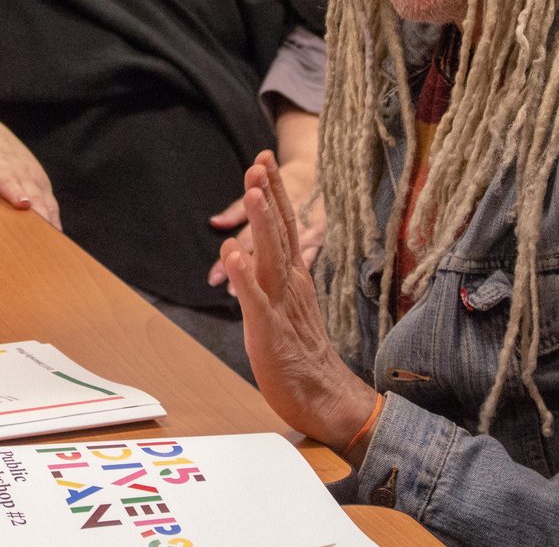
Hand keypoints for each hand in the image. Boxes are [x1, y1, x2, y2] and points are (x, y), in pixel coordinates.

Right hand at [0, 107, 60, 228]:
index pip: (47, 203)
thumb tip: (56, 230)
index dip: (52, 221)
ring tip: (23, 205)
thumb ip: (40, 200)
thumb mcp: (24, 176)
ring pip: (10, 182)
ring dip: (17, 193)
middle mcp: (20, 173)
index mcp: (34, 179)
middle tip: (47, 232)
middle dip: (40, 211)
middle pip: (32, 194)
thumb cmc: (3, 159)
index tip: (57, 244)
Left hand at [222, 150, 376, 453]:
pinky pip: (255, 300)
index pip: (284, 225)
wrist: (325, 397)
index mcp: (294, 276)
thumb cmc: (301, 353)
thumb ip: (267, 277)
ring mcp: (282, 305)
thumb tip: (240, 248)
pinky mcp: (269, 330)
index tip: (264, 160)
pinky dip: (243, 276)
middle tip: (259, 160)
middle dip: (268, 194)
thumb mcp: (283, 306)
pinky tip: (233, 253)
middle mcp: (290, 284)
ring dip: (261, 224)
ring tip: (251, 192)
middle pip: (280, 231)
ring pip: (271, 257)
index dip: (273, 192)